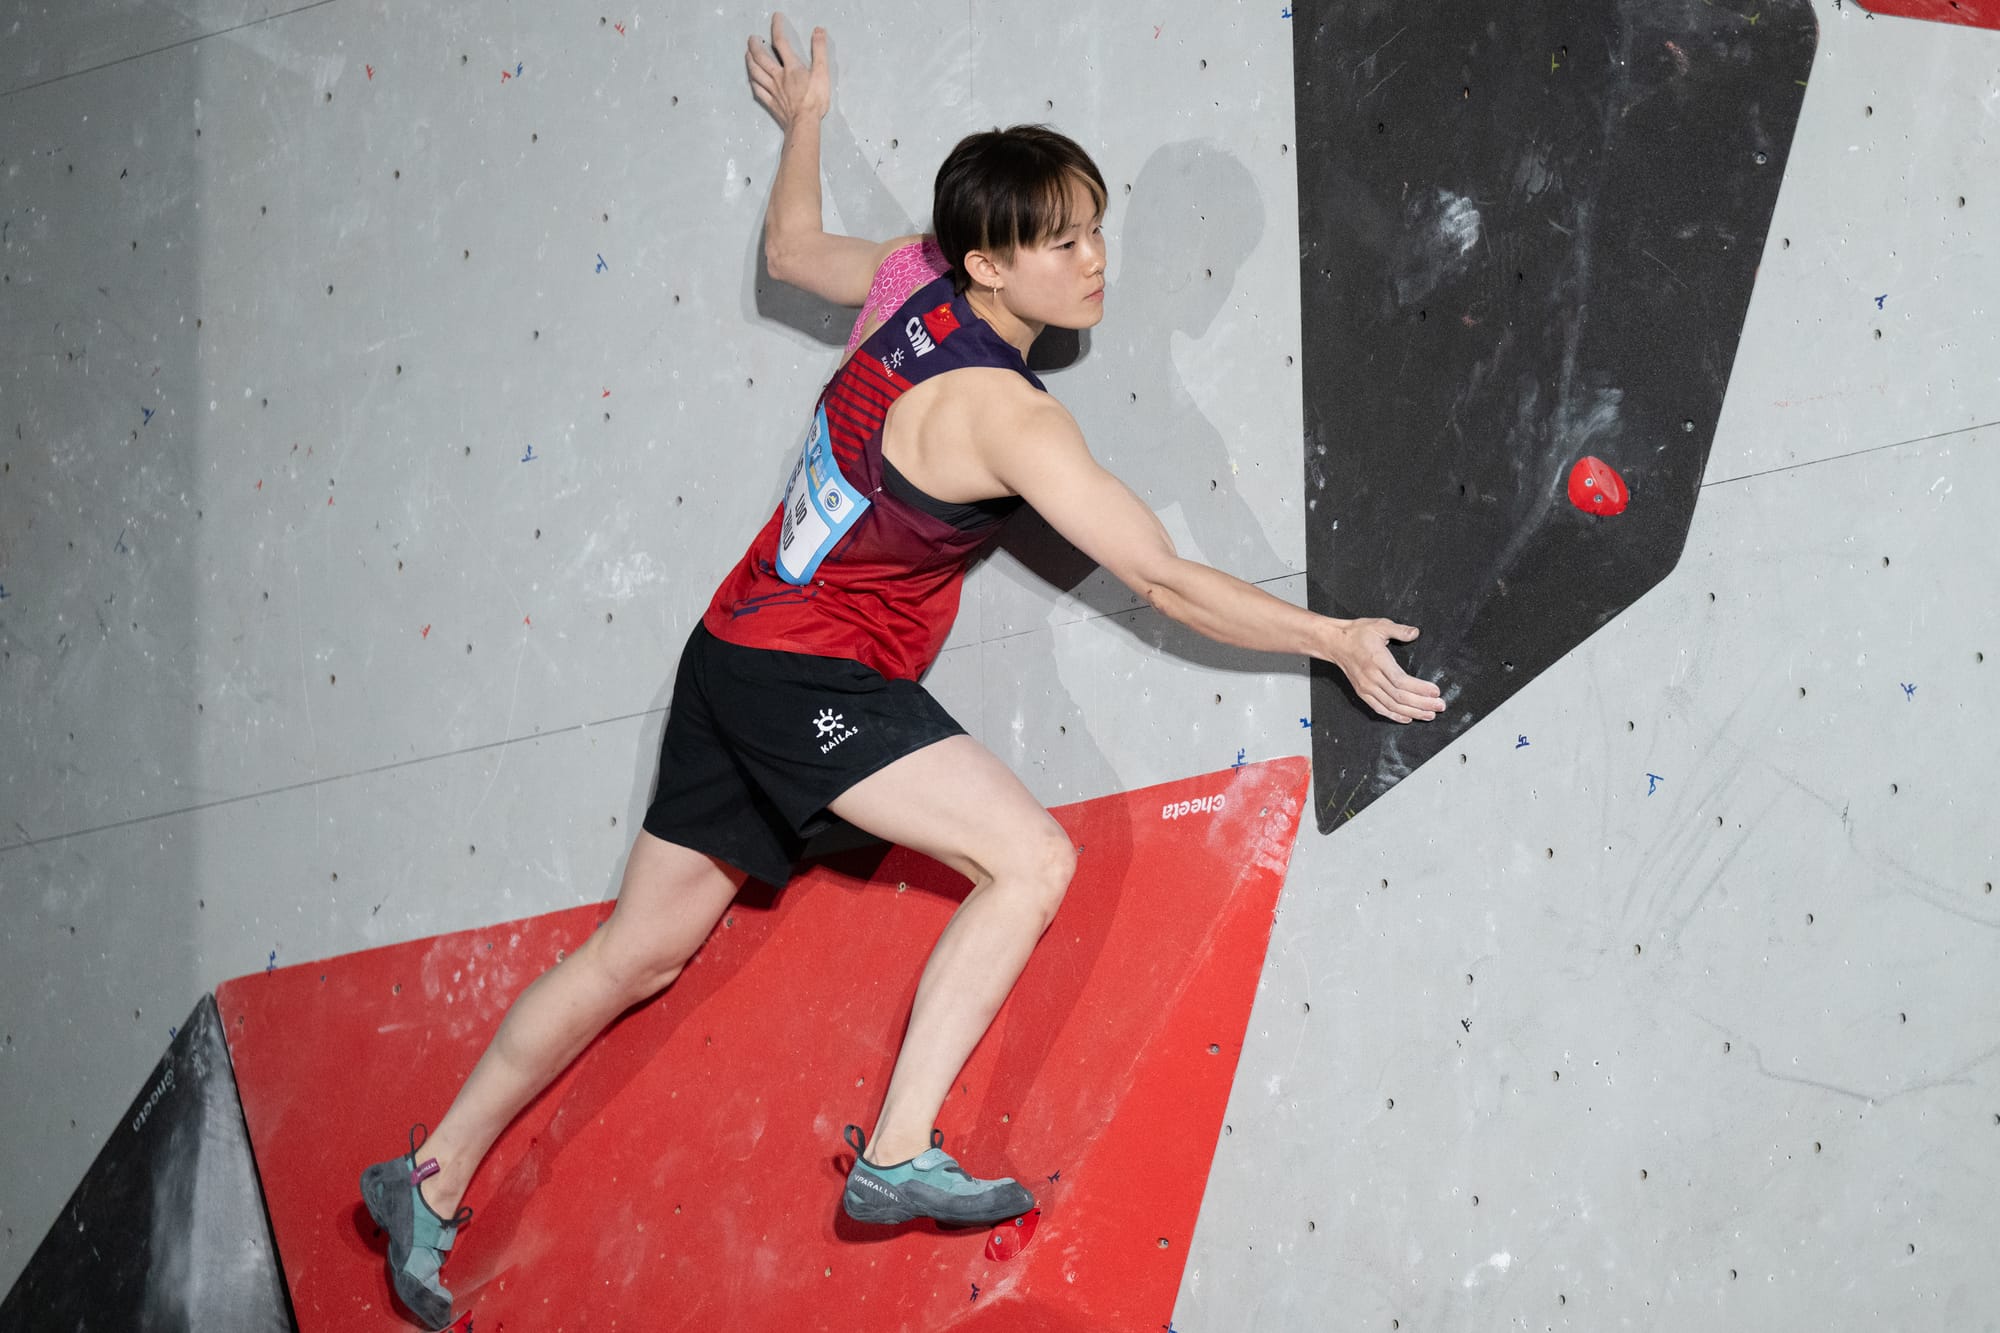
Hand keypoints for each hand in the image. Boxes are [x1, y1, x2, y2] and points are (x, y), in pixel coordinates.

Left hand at [745, 14, 829, 131]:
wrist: (804, 123)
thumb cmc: (814, 100)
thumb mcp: (822, 73)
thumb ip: (820, 51)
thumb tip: (818, 31)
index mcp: (791, 67)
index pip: (781, 42)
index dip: (777, 27)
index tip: (775, 18)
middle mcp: (778, 76)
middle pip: (761, 57)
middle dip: (754, 45)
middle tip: (751, 38)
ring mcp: (772, 90)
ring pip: (756, 72)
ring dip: (750, 61)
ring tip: (747, 54)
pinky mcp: (771, 103)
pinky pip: (758, 90)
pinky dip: (753, 82)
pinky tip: (751, 80)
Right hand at [1321, 618, 1444, 723]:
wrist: (1335, 643)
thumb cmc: (1357, 633)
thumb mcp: (1379, 625)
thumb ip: (1399, 630)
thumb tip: (1415, 633)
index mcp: (1378, 661)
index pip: (1402, 681)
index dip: (1419, 689)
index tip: (1435, 692)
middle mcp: (1371, 678)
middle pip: (1400, 697)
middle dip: (1422, 704)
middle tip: (1440, 706)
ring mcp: (1366, 687)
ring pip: (1392, 706)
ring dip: (1412, 712)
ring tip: (1429, 715)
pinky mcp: (1362, 692)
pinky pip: (1379, 708)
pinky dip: (1394, 716)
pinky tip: (1408, 718)